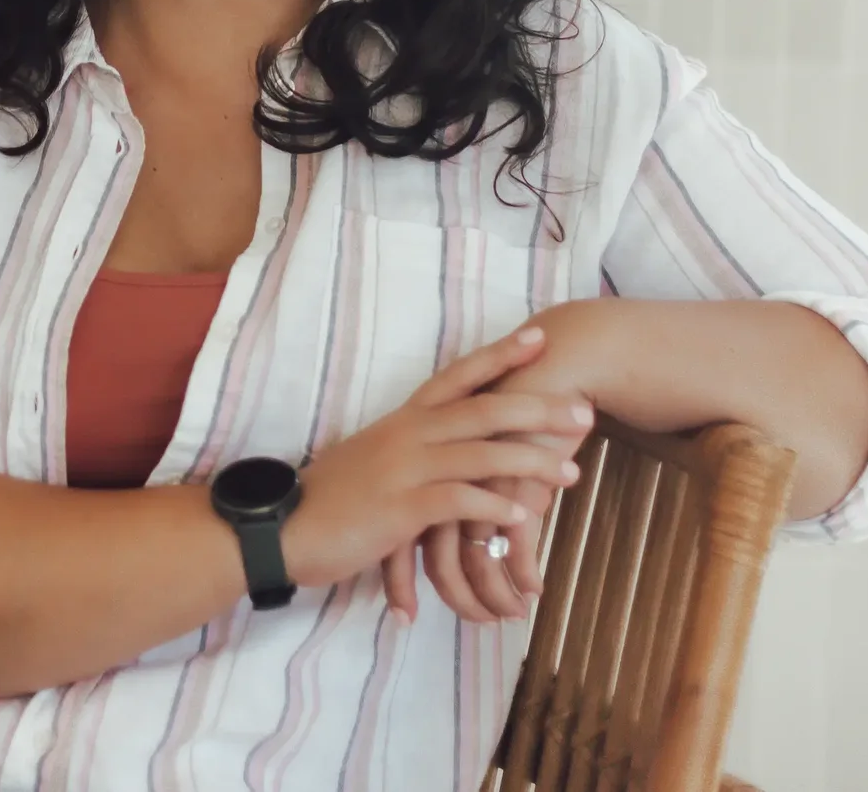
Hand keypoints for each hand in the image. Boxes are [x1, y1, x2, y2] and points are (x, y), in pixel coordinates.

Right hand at [282, 324, 590, 595]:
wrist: (283, 529)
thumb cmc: (330, 501)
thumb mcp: (374, 462)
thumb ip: (411, 452)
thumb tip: (446, 454)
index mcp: (403, 420)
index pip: (459, 376)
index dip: (500, 357)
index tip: (539, 339)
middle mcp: (408, 434)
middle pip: (484, 410)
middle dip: (538, 409)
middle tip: (583, 411)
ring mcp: (404, 468)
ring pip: (480, 454)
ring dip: (530, 463)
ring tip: (572, 471)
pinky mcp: (400, 508)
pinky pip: (457, 501)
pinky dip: (493, 508)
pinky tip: (522, 519)